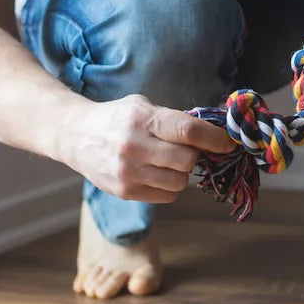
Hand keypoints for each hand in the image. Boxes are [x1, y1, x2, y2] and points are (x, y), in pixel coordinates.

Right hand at [61, 94, 233, 202]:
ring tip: (167, 161)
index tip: (228, 142)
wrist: (74, 136)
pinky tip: (156, 173)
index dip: (215, 139)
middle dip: (194, 155)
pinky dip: (169, 186)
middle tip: (186, 149)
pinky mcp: (125, 192)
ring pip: (180, 182)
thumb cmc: (118, 118)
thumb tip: (217, 133)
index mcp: (141, 119)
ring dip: (182, 172)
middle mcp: (134, 147)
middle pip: (188, 160)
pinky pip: (167, 196)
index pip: (188, 132)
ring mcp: (128, 172)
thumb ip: (175, 120)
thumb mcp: (143, 107)